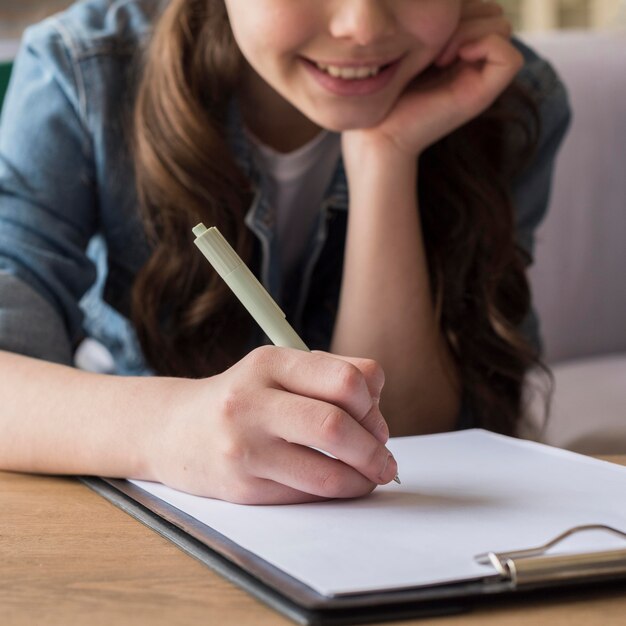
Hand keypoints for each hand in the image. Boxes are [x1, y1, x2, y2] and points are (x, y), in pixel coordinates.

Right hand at [150, 347, 396, 503]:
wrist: (176, 430)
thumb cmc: (242, 398)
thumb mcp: (280, 369)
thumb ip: (332, 373)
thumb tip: (379, 397)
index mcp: (270, 363)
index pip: (346, 380)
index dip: (372, 405)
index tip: (375, 420)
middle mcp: (251, 402)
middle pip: (336, 426)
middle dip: (373, 450)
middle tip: (383, 459)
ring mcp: (244, 448)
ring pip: (326, 473)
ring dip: (362, 479)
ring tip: (369, 476)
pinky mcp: (241, 488)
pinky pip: (306, 496)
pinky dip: (334, 493)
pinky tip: (338, 484)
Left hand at [342, 1, 522, 163]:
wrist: (378, 131)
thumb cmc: (385, 90)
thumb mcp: (410, 43)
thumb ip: (433, 22)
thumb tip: (452, 0)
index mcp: (458, 49)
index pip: (481, 5)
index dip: (460, 4)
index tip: (426, 27)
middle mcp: (473, 63)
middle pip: (495, 13)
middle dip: (465, 14)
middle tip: (432, 43)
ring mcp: (479, 79)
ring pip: (503, 27)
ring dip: (469, 29)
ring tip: (438, 55)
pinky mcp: (483, 96)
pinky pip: (511, 58)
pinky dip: (484, 45)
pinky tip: (450, 59)